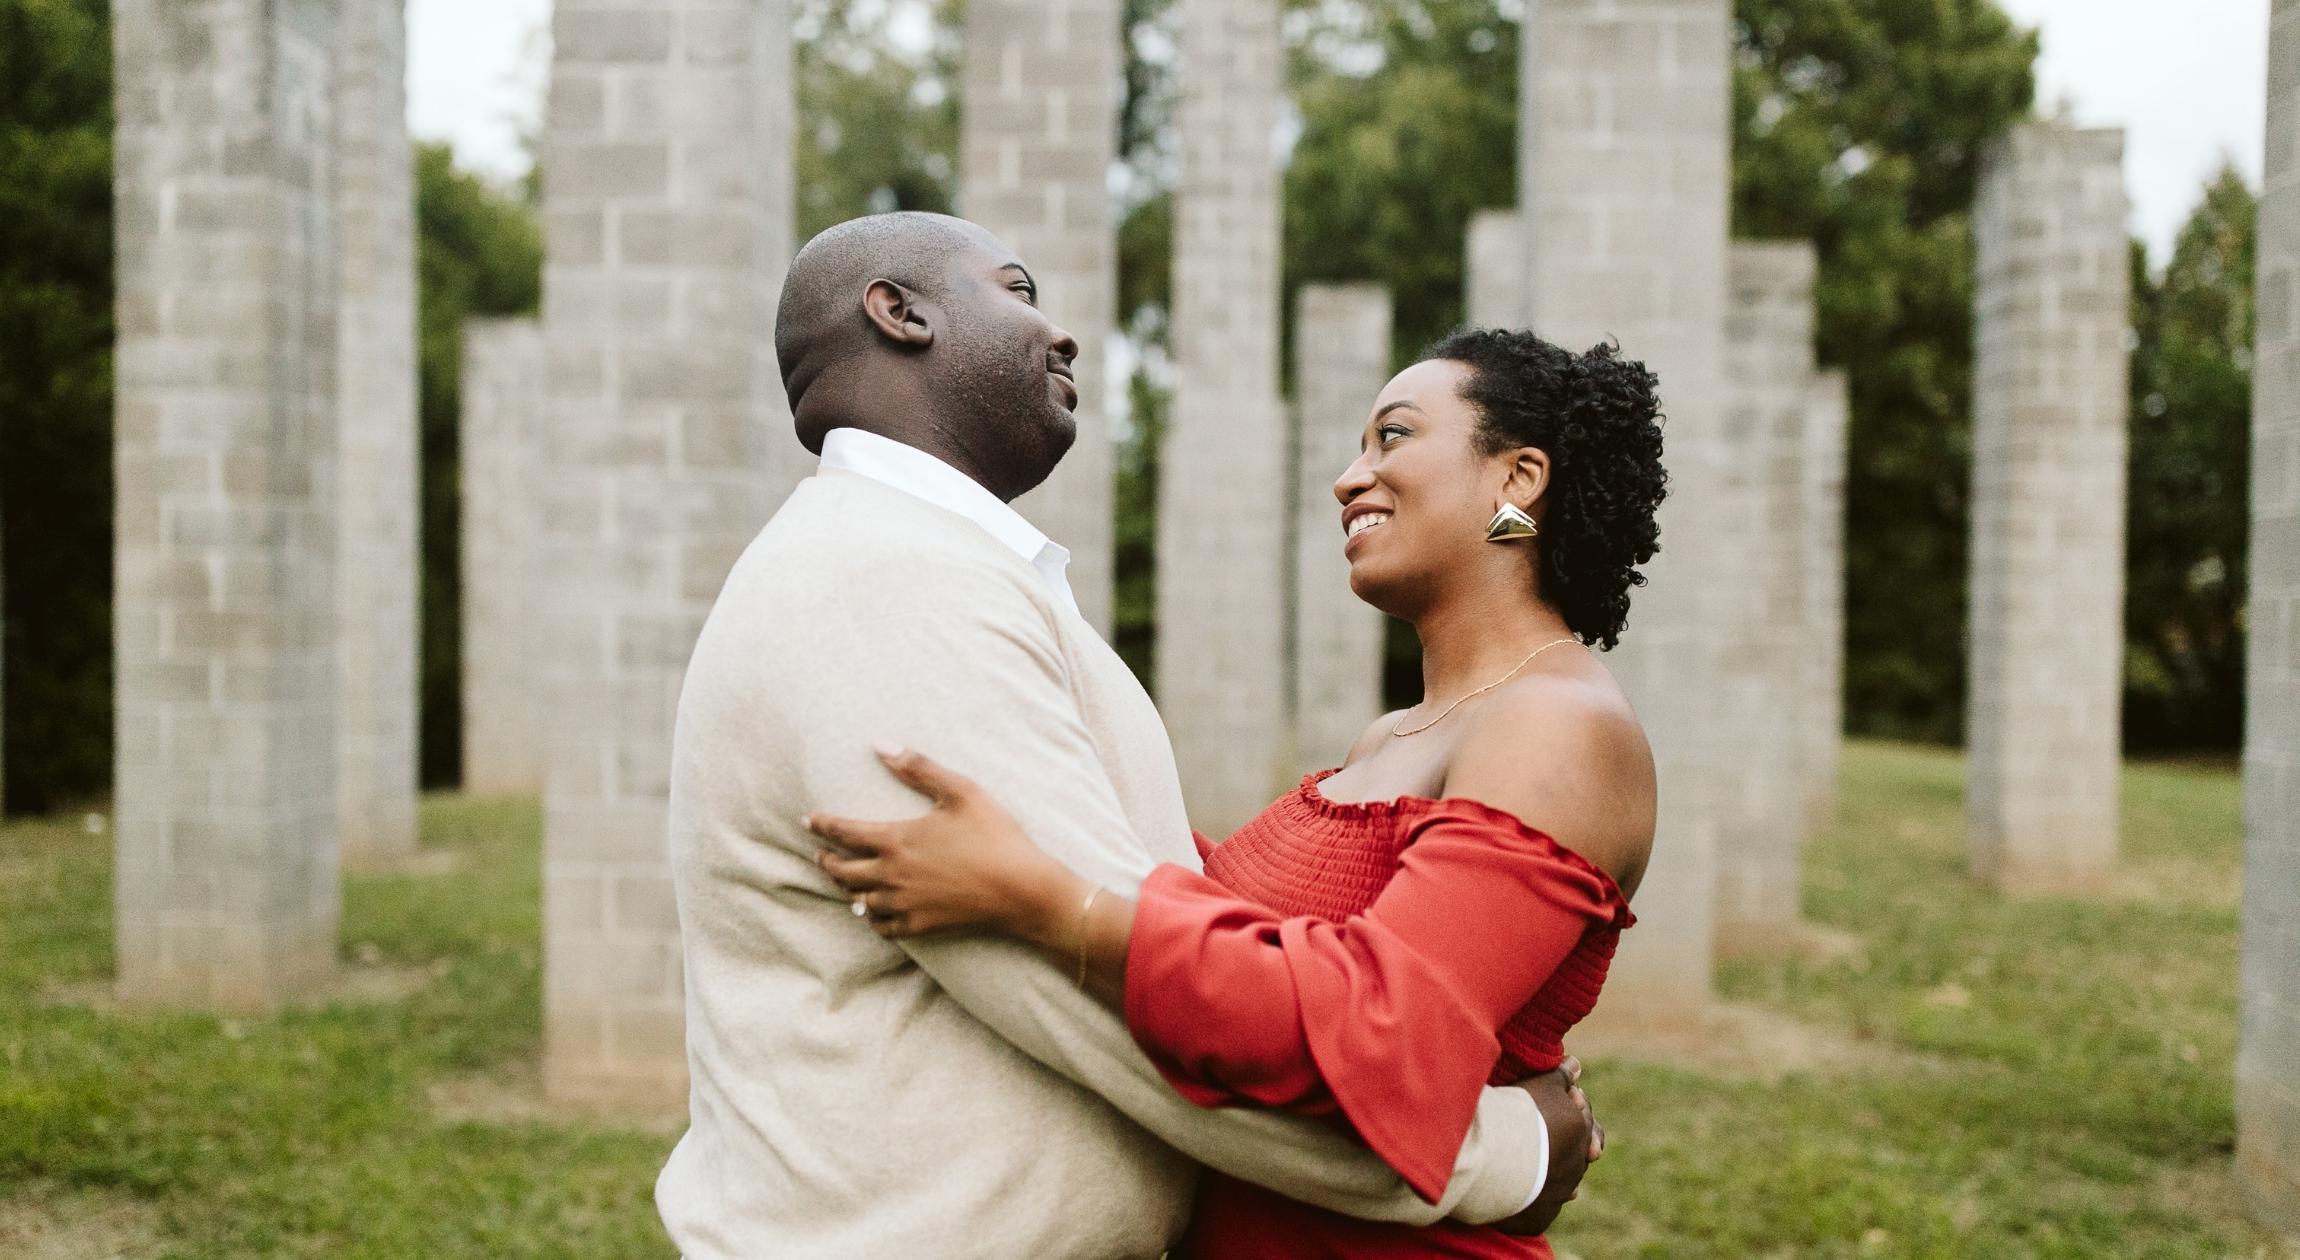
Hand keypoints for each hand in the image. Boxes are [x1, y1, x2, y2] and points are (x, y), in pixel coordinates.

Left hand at [806, 746, 1080, 942]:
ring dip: (845, 888)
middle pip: (841, 871)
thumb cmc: (994, 836)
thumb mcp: (961, 791)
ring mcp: (904, 904)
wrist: (1021, 890)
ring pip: (857, 900)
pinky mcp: (920, 925)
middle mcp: (892, 875)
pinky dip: (870, 918)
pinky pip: (880, 926)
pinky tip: (872, 911)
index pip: (843, 832)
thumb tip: (880, 744)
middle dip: (825, 860)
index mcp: (896, 840)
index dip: (821, 825)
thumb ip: (918, 768)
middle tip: (819, 853)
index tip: (808, 821)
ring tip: (843, 880)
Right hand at [1493, 1056, 1602, 1236]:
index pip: (1583, 1117)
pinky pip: (1545, 1205)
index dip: (1571, 1105)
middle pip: (1578, 1150)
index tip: (1562, 1097)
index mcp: (1580, 1130)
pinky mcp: (1542, 1216)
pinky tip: (1534, 1191)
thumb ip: (1561, 1076)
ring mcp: (1561, 1191)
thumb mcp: (1542, 1086)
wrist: (1500, 1159)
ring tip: (1541, 1163)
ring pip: (1564, 1179)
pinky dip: (1542, 1196)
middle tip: (1552, 1133)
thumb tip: (1576, 1064)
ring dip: (1556, 1169)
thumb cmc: (1521, 1116)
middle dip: (1568, 1141)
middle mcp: (1577, 1163)